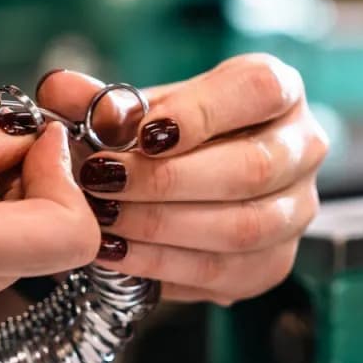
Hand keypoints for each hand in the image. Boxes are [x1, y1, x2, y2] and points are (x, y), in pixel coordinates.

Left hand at [38, 54, 327, 304]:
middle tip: (102, 182)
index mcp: (277, 90)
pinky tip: (118, 254)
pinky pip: (226, 273)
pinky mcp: (275, 262)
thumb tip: (61, 91)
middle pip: (250, 168)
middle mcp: (302, 148)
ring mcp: (296, 210)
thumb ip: (99, 99)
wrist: (191, 180)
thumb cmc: (167, 133)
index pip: (258, 91)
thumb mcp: (138, 106)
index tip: (140, 134)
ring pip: (242, 228)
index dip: (200, 113)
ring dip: (162, 228)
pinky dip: (165, 267)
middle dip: (166, 181)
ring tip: (103, 222)